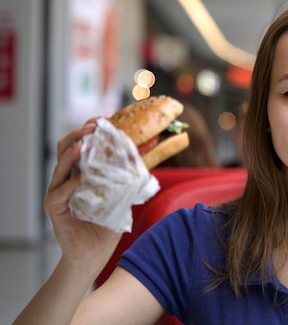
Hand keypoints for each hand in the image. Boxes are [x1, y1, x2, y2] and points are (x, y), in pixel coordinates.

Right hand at [44, 120, 121, 265]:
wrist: (94, 254)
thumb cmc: (106, 226)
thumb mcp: (123, 198)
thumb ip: (129, 180)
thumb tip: (147, 160)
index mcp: (81, 173)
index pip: (81, 145)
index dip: (90, 130)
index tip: (104, 118)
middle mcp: (66, 179)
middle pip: (65, 148)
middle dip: (79, 134)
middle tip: (94, 125)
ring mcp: (58, 193)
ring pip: (59, 167)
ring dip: (72, 153)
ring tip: (84, 143)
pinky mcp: (54, 210)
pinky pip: (58, 194)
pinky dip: (69, 185)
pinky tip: (80, 178)